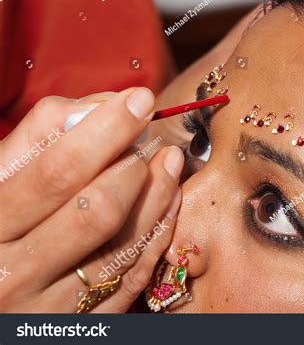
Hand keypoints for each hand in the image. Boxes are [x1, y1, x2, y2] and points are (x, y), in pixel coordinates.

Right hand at [0, 88, 183, 311]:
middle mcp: (12, 274)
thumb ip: (36, 141)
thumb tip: (103, 105)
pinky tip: (169, 200)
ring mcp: (49, 307)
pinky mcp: (84, 325)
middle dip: (134, 162)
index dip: (105, 130)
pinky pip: (133, 277)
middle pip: (95, 209)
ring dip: (157, 194)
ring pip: (122, 244)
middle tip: (151, 133)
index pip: (55, 171)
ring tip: (169, 160)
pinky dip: (158, 233)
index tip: (139, 99)